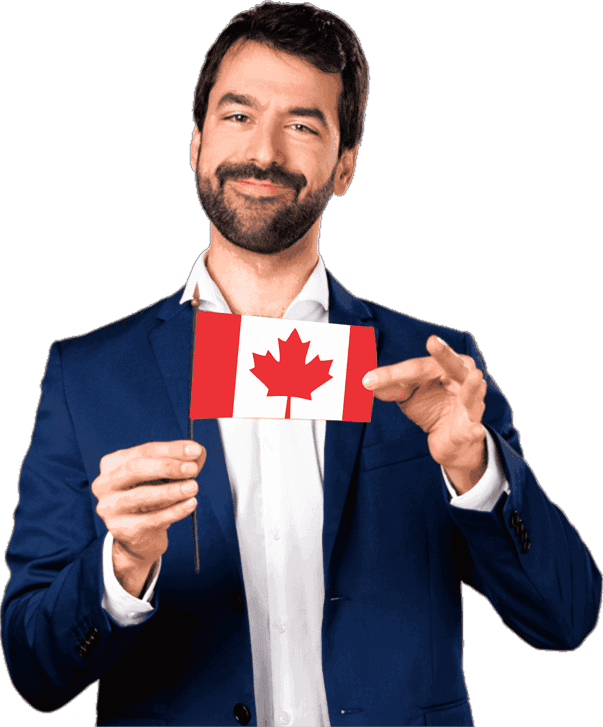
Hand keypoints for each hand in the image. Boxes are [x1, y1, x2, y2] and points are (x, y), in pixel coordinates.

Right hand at [92, 440, 205, 596]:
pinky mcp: (120, 528)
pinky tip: (190, 504)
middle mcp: (105, 483)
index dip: (171, 450)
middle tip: (192, 469)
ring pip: (142, 495)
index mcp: (113, 463)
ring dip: (172, 490)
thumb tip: (197, 453)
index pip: (144, 451)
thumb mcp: (164, 476)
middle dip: (167, 467)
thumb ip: (181, 462)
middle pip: (135, 469)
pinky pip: (151, 519)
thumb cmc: (152, 496)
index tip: (195, 450)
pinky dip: (174, 511)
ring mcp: (109, 507)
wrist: (141, 534)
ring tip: (193, 487)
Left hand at [362, 335, 486, 493]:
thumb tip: (362, 382)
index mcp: (442, 366)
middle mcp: (460, 378)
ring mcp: (469, 403)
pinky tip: (474, 430)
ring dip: (472, 387)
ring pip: (471, 394)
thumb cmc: (429, 406)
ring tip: (475, 376)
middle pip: (451, 364)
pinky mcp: (471, 428)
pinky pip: (474, 430)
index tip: (367, 381)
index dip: (390, 375)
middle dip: (444, 353)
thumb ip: (388, 387)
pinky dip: (474, 430)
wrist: (450, 441)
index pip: (414, 368)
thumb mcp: (406, 394)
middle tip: (432, 341)